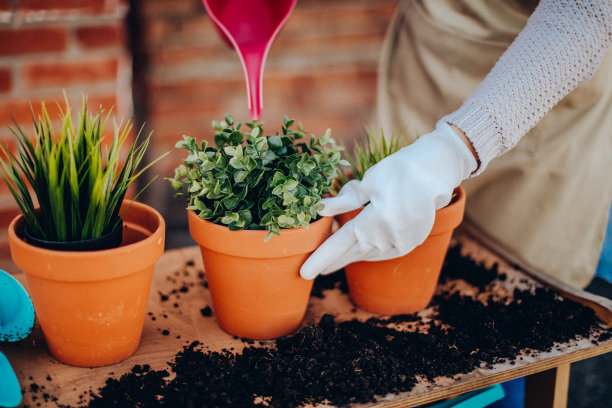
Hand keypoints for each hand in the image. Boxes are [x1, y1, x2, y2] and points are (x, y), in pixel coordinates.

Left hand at [300, 122, 476, 278]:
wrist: (435, 173)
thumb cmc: (398, 173)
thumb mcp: (368, 183)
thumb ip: (344, 200)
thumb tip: (320, 209)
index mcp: (370, 224)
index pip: (338, 245)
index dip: (320, 258)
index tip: (305, 273)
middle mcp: (385, 239)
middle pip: (351, 254)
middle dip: (332, 262)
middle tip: (315, 270)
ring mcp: (400, 244)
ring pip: (368, 254)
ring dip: (351, 255)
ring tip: (335, 257)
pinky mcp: (411, 242)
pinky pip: (384, 252)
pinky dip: (370, 252)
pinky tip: (362, 250)